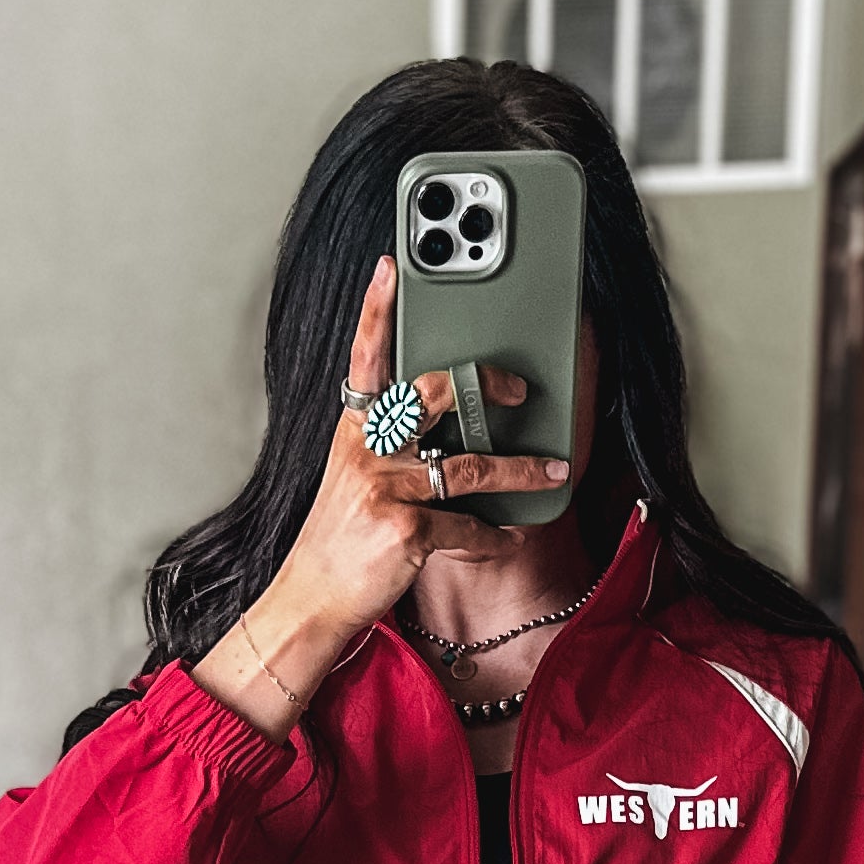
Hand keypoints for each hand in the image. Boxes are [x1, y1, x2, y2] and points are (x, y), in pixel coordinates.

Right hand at [197, 261, 569, 736]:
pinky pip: (467, 526)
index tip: (393, 265)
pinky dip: (493, 536)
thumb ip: (388, 443)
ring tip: (551, 471)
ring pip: (467, 464)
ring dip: (519, 470)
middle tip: (520, 387)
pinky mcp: (403, 529)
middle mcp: (366, 448)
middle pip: (433, 392)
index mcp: (354, 427)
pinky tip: (506, 539)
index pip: (365, 356)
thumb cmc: (339, 537)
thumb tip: (445, 426)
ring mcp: (384, 487)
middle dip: (487, 383)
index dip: (378, 308)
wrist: (311, 598)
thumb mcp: (352, 476)